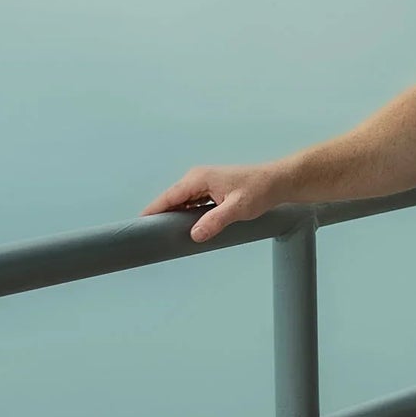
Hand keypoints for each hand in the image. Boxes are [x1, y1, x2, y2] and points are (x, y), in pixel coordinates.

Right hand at [139, 161, 288, 243]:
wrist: (278, 182)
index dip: (152, 211)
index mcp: (199, 178)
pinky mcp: (211, 191)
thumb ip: (216, 221)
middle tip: (150, 238)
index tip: (137, 226)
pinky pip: (191, 204)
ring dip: (174, 217)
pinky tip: (186, 229)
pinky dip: (186, 215)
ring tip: (164, 236)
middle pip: (171, 200)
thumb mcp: (238, 208)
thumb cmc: (260, 190)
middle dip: (161, 217)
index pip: (168, 196)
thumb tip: (195, 234)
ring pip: (181, 203)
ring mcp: (204, 184)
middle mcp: (197, 179)